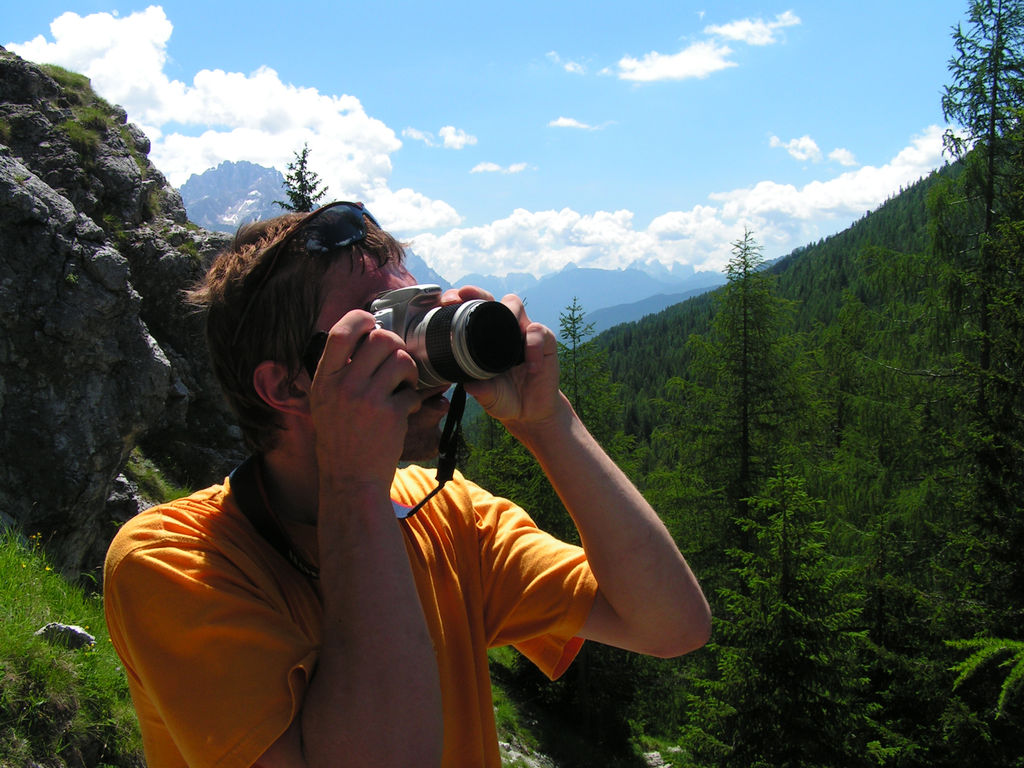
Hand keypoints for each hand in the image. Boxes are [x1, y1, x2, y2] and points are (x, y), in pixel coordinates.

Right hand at [308, 310, 420, 489]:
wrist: (350, 478)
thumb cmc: (340, 436)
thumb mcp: (324, 401)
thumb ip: (338, 371)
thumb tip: (365, 336)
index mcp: (324, 379)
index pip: (340, 332)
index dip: (361, 319)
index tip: (372, 325)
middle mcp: (343, 386)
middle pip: (381, 338)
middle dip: (396, 344)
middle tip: (396, 361)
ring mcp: (367, 400)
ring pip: (402, 360)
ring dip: (409, 370)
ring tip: (403, 385)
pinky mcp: (390, 415)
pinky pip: (412, 391)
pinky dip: (413, 399)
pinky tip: (405, 410)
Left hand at [440, 287, 562, 426]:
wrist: (530, 413)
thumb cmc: (504, 398)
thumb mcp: (488, 396)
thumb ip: (480, 390)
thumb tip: (468, 386)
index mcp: (485, 337)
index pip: (474, 311)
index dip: (462, 302)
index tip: (448, 300)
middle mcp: (504, 330)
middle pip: (492, 300)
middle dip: (479, 294)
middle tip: (465, 297)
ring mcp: (524, 333)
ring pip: (515, 306)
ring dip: (508, 314)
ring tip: (504, 337)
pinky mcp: (545, 343)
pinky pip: (538, 332)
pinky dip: (533, 346)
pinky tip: (530, 366)